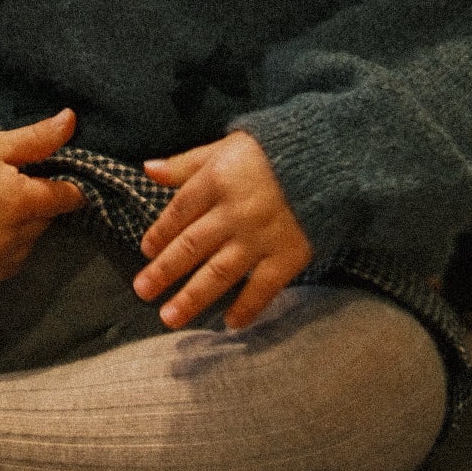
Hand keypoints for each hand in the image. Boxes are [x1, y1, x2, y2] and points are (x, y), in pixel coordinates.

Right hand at [0, 107, 86, 282]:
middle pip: (46, 216)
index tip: (51, 175)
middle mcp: (16, 237)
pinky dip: (7, 244)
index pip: (67, 197)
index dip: (65, 183)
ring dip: (22, 224)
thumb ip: (37, 138)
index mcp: (20, 202)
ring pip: (31, 237)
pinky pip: (14, 257)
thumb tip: (72, 119)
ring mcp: (2, 259)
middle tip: (7, 183)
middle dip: (35, 200)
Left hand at [134, 130, 311, 330]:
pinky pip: (262, 288)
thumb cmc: (271, 151)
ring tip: (169, 318)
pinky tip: (229, 324)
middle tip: (142, 291)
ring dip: (192, 298)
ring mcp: (260, 238)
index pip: (179, 212)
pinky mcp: (288, 256)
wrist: (329, 159)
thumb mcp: (224, 147)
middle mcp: (234, 213)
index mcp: (216, 181)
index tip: (145, 251)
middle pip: (191, 246)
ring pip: (219, 273)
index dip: (159, 233)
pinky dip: (246, 308)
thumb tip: (148, 169)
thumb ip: (186, 163)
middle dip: (164, 271)